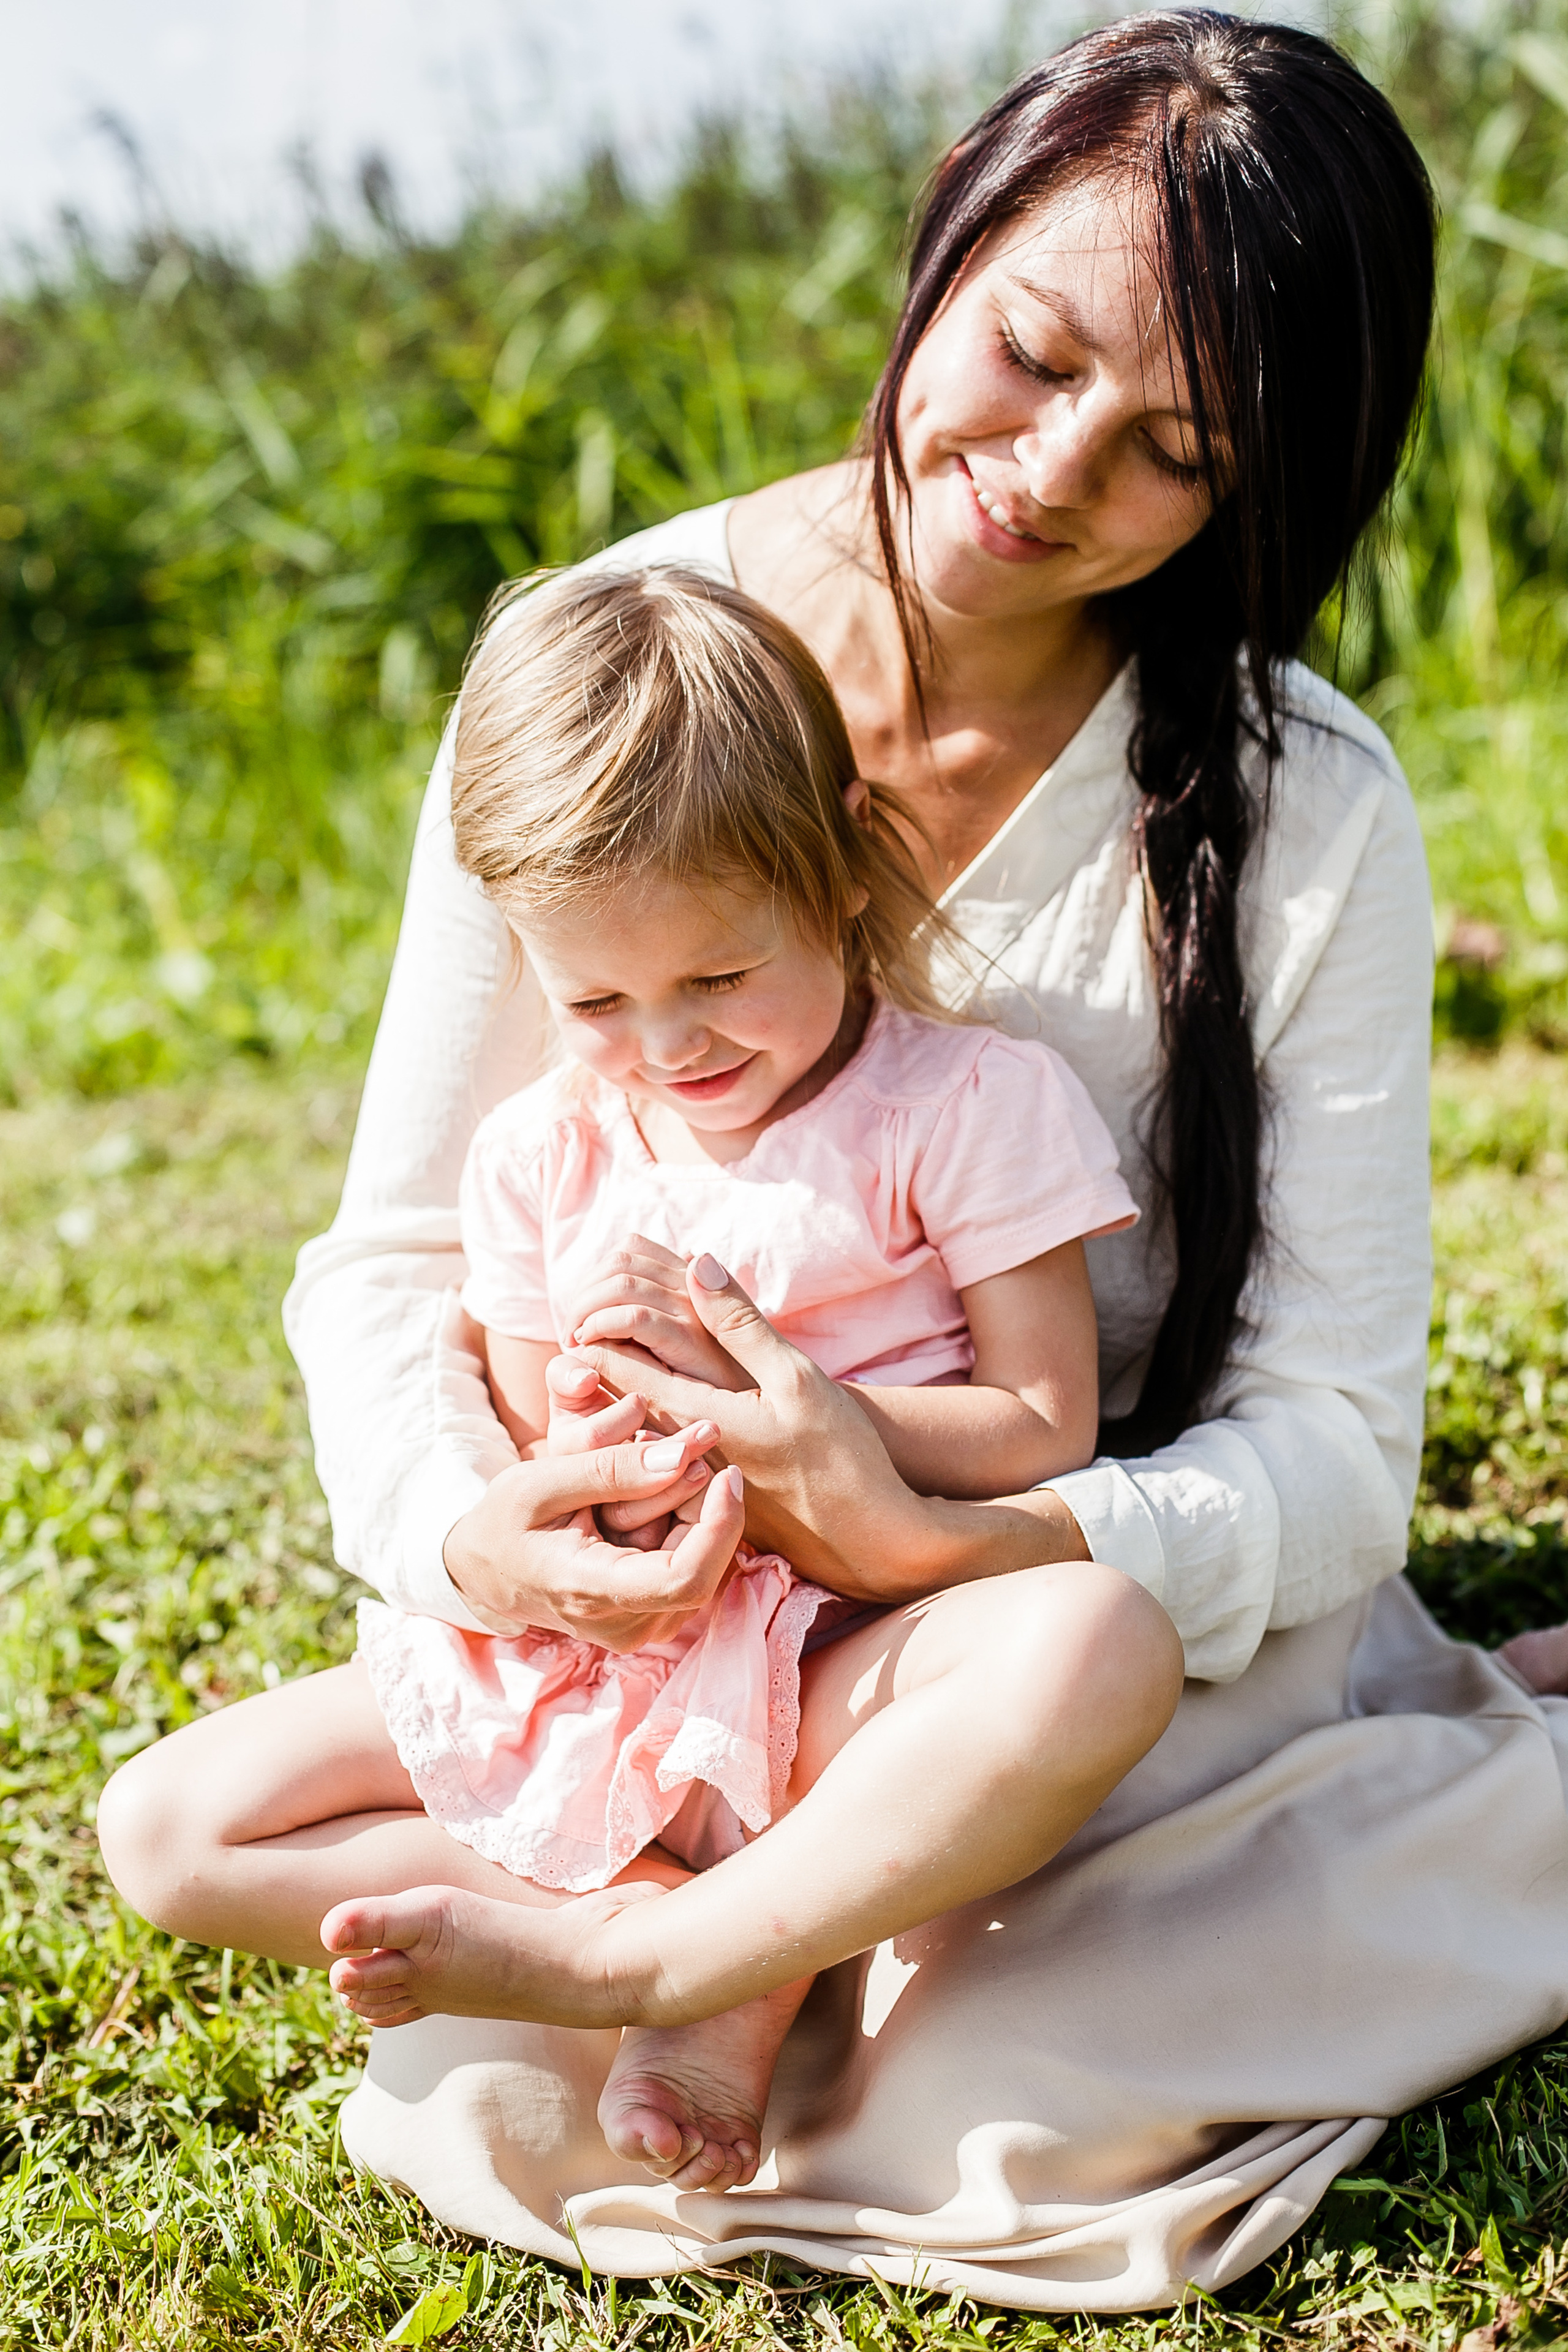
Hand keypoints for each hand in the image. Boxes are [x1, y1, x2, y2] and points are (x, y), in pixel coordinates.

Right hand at [442, 1426, 743, 1651]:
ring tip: (657, 1472)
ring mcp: (638, 1630)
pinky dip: (684, 1530)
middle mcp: (623, 1626)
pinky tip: (655, 1502)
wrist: (484, 1570)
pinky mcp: (649, 1621)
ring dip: (695, 1514)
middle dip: (704, 1503)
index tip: (724, 1472)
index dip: (719, 1524)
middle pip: (703, 1565)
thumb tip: (683, 1459)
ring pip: (702, 1567)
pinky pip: (689, 1572)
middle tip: (684, 1449)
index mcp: (590, 1593)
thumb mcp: (540, 1481)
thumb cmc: (504, 1522)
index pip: (684, 1578)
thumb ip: (610, 1470)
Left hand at [568, 1253, 943, 1596]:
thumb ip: (740, 1323)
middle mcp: (674, 1451)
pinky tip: (660, 1394)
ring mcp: (685, 1478)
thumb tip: (696, 1262)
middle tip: (587, 1319)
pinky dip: (642, 1415)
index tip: (591, 1305)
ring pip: (625, 1424)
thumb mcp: (795, 1378)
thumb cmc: (839, 1455)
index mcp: (691, 1415)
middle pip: (605, 1398)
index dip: (591, 1329)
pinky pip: (651, 1449)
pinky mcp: (701, 1495)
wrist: (868, 1535)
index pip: (610, 1366)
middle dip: (593, 1355)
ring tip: (611, 1348)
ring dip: (614, 1385)